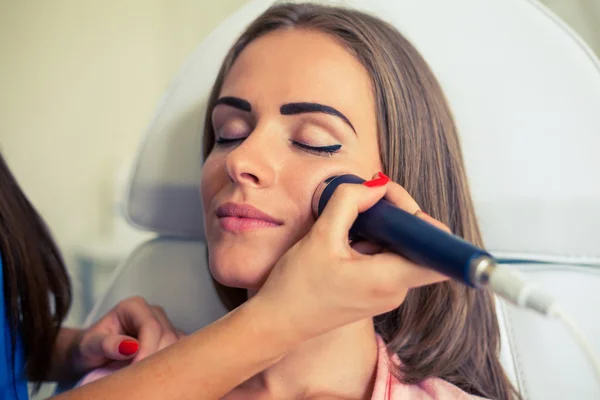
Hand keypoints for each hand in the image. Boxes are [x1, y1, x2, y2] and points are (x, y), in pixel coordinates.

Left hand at [67, 296, 184, 376]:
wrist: (94, 353)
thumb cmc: (91, 347)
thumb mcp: (91, 345)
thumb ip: (107, 344)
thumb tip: (130, 347)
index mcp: (134, 306)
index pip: (151, 327)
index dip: (147, 350)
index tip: (135, 371)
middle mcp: (154, 312)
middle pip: (168, 336)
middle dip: (155, 359)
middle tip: (138, 379)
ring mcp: (166, 325)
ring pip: (177, 345)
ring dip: (163, 364)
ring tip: (142, 377)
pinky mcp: (172, 340)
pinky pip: (179, 353)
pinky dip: (169, 366)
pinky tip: (153, 375)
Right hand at [252, 173, 449, 341]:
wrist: (277, 323)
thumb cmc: (297, 287)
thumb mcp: (320, 237)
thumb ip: (349, 203)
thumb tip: (375, 185)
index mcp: (388, 280)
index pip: (439, 257)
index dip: (427, 225)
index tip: (397, 204)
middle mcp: (395, 291)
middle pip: (419, 247)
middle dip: (400, 217)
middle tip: (372, 197)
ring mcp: (386, 294)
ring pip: (402, 251)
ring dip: (385, 228)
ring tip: (355, 215)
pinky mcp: (374, 293)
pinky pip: (387, 261)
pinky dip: (374, 242)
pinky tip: (349, 235)